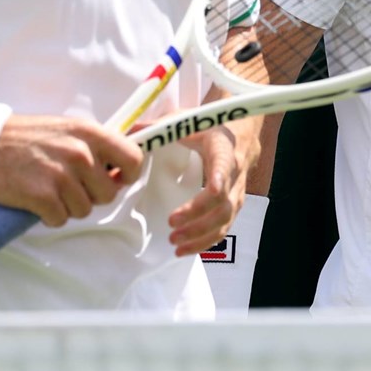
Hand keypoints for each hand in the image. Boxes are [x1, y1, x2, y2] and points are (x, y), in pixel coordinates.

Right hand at [0, 114, 142, 226]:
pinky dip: (49, 216)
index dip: (128, 175)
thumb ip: (95, 146)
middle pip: (108, 194)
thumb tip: (119, 171)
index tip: (116, 179)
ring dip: (68, 206)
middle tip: (70, 186)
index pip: (133, 159)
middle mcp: (80, 154)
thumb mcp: (69, 129)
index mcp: (90, 133)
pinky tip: (37, 200)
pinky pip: (60, 219)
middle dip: (91, 195)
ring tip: (50, 189)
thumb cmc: (30, 137)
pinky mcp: (42, 196)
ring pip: (84, 210)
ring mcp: (61, 176)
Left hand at [167, 118, 258, 255]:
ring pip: (225, 220)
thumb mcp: (187, 121)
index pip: (224, 165)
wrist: (240, 136)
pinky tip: (184, 249)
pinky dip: (205, 242)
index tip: (210, 189)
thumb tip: (130, 134)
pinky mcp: (233, 207)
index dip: (219, 177)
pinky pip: (223, 229)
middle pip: (222, 201)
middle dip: (198, 217)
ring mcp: (236, 193)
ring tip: (175, 243)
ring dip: (200, 235)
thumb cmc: (208, 129)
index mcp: (223, 148)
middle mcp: (234, 173)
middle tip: (172, 225)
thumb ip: (159, 128)